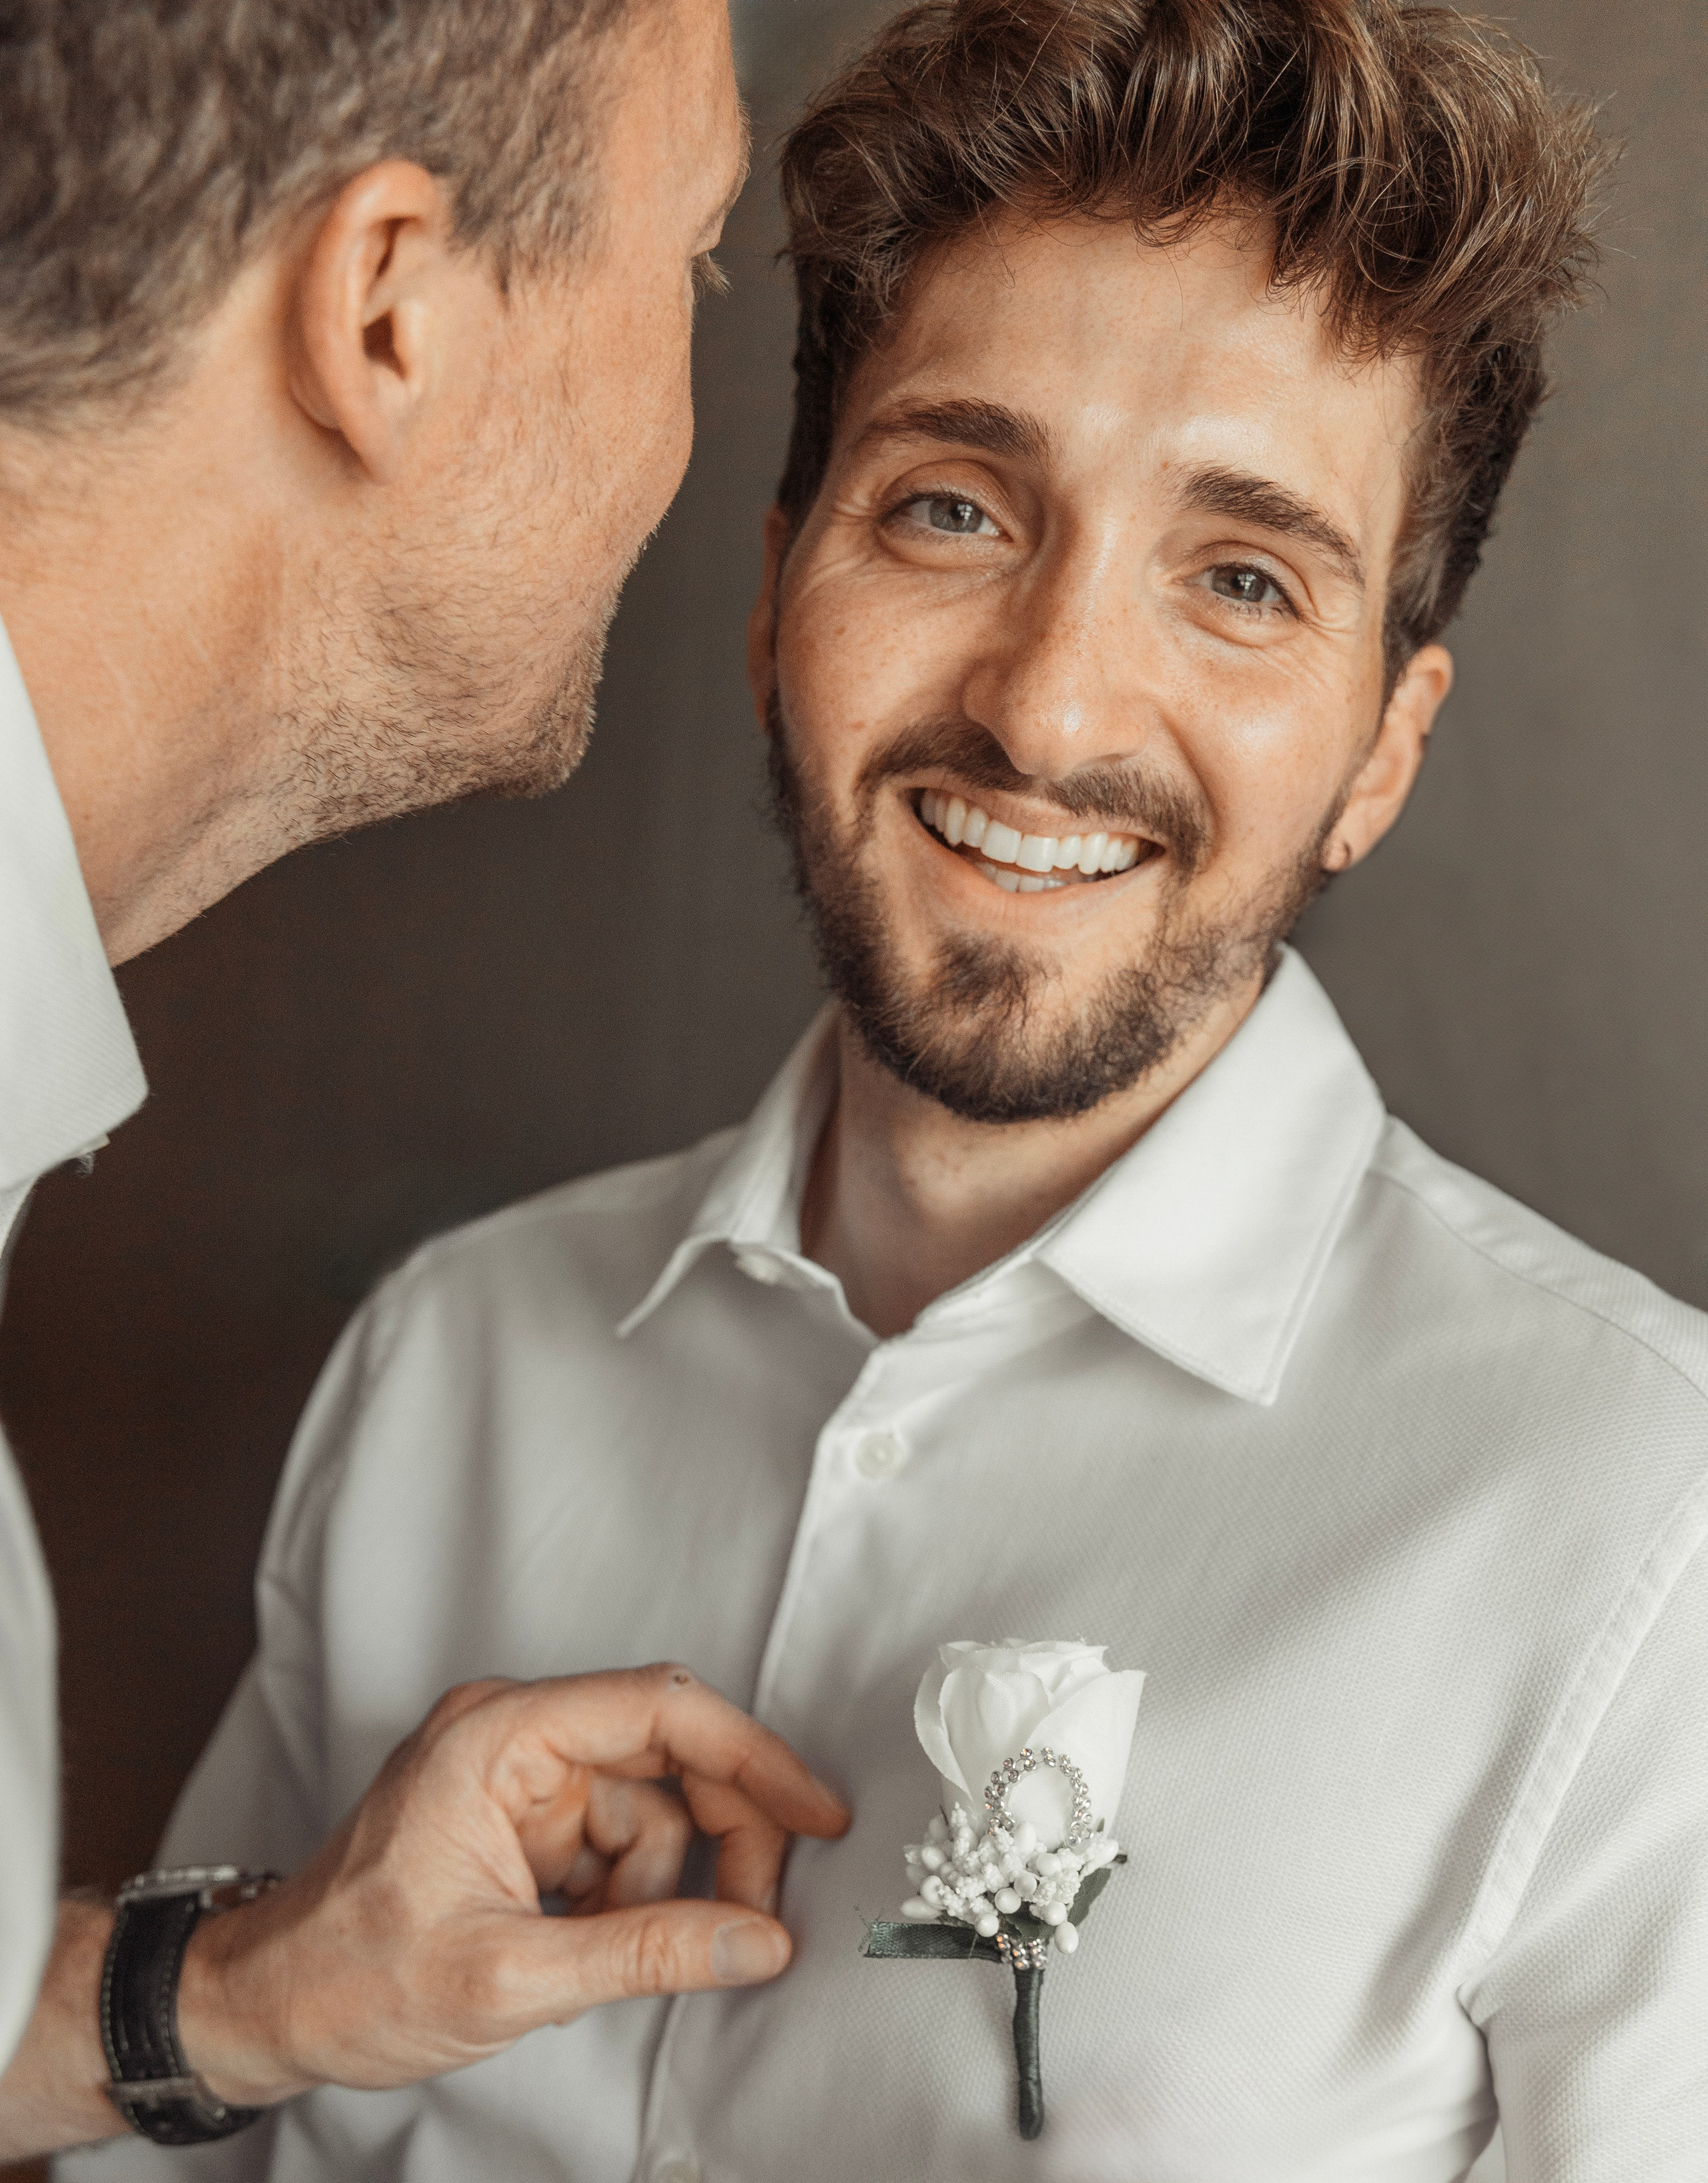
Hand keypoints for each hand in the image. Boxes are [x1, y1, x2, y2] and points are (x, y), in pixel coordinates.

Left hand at [177, 1664, 849, 2104]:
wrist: (261, 2008)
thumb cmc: (348, 1975)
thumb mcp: (508, 1976)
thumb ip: (644, 1954)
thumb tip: (756, 1939)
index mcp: (501, 1733)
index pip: (662, 1710)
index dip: (754, 1757)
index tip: (817, 1811)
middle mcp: (515, 1736)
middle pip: (669, 1760)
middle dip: (720, 1841)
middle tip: (753, 1919)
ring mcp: (519, 1779)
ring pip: (652, 1815)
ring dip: (658, 1893)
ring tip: (606, 1960)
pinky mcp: (522, 1824)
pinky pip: (617, 1848)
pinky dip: (625, 1905)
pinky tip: (583, 1951)